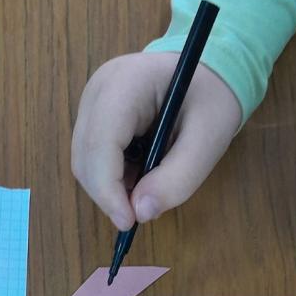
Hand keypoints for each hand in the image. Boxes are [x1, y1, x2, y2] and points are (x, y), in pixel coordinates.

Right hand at [71, 51, 241, 230]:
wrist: (207, 73)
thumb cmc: (211, 100)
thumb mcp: (208, 142)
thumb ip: (177, 179)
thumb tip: (140, 213)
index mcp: (125, 83)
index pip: (100, 142)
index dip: (108, 189)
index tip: (129, 222)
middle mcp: (98, 90)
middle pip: (85, 157)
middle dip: (108, 194)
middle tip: (142, 213)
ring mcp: (91, 102)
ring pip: (83, 162)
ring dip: (110, 188)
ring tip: (147, 187)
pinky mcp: (92, 116)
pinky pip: (91, 159)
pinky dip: (111, 179)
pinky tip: (140, 174)